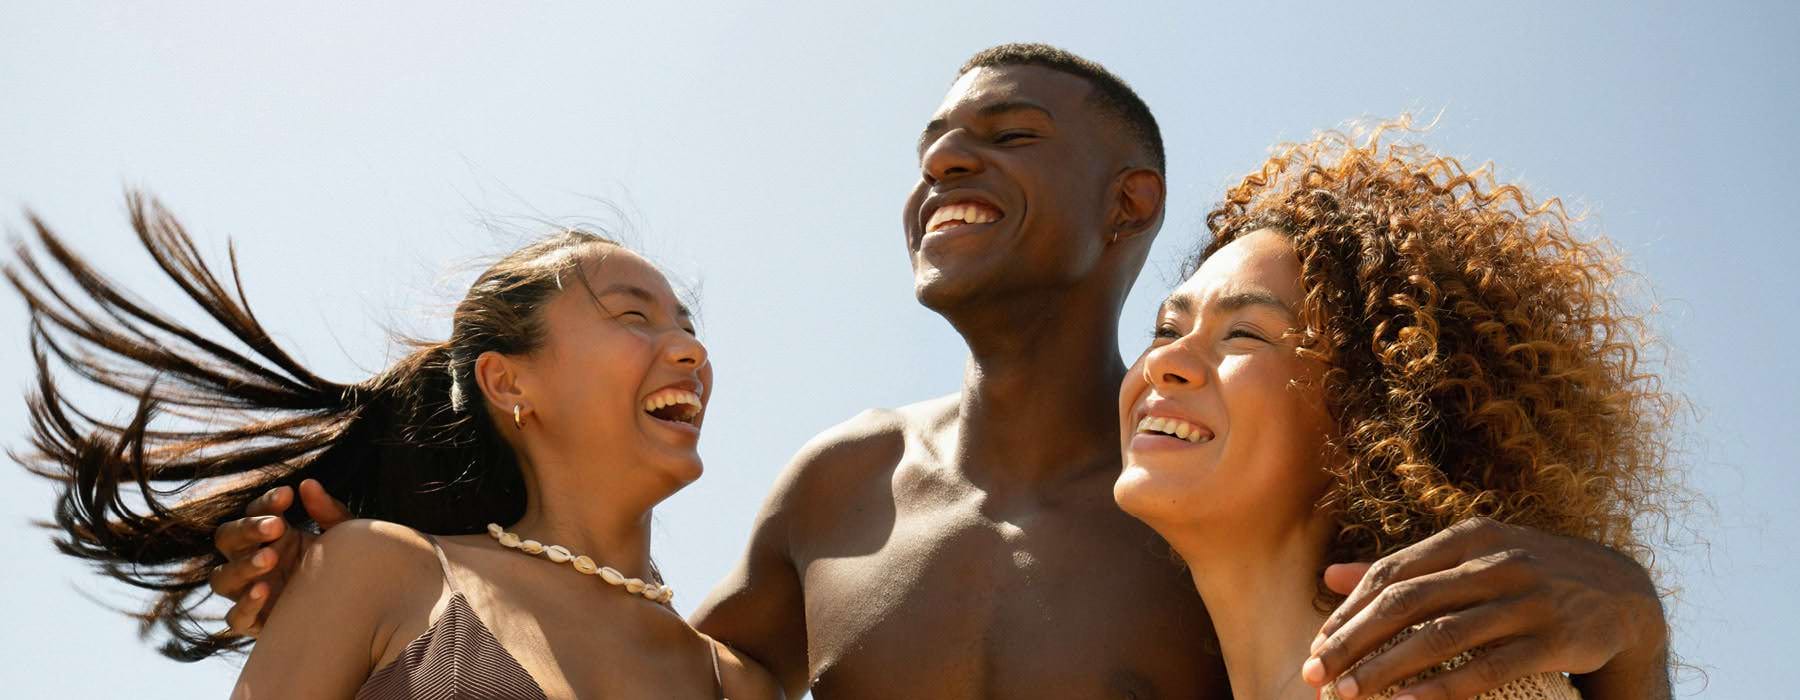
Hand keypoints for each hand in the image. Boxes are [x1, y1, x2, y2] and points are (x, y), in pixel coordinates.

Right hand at [208, 479, 350, 636]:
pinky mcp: (255, 624)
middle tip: (277, 527)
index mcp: (270, 536)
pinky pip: (235, 618)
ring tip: (271, 558)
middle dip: (247, 529)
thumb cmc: (346, 566)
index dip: (266, 502)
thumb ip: (327, 511)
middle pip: (226, 539)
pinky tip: (264, 590)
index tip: (288, 495)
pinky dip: (245, 604)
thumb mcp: (343, 536)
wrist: (360, 609)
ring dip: (242, 567)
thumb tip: (308, 483)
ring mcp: (249, 592)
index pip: (254, 512)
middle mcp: (252, 561)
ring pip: (222, 578)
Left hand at [1301, 517, 1667, 699]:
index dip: (1349, 612)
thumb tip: (1330, 576)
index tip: (1317, 647)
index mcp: (1469, 538)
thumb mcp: (1471, 556)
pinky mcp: (1554, 639)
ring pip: (1440, 636)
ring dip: (1387, 668)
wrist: (1624, 594)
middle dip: (1354, 642)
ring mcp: (1526, 600)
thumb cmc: (1529, 575)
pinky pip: (1488, 666)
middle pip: (1406, 603)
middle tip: (1317, 676)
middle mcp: (1496, 562)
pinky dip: (1444, 687)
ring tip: (1349, 695)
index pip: (1391, 573)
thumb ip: (1404, 567)